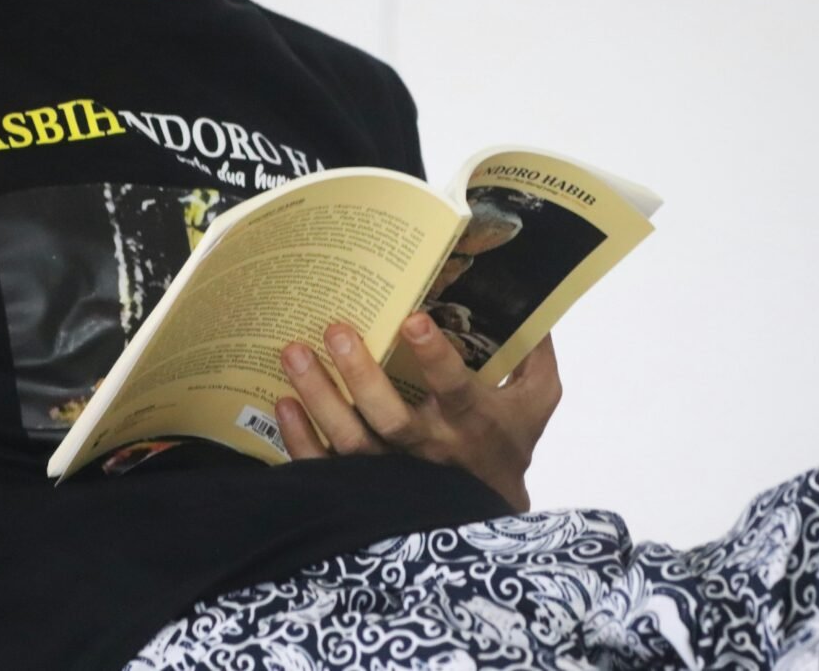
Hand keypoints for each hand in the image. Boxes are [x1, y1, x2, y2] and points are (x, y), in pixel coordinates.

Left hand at [275, 312, 560, 511]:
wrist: (486, 516)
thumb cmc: (507, 445)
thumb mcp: (536, 401)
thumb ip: (534, 354)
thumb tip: (530, 301)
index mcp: (472, 421)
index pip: (454, 388)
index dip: (434, 357)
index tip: (413, 319)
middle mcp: (430, 447)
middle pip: (390, 416)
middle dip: (360, 373)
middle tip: (335, 329)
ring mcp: (392, 472)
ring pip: (351, 441)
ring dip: (319, 399)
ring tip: (294, 354)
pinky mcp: (362, 487)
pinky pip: (327, 468)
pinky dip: (301, 440)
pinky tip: (283, 404)